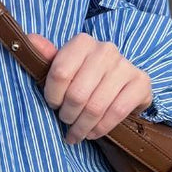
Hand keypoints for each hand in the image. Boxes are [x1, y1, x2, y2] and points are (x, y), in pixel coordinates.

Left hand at [27, 32, 152, 143]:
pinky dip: (101, 128)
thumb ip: (46, 56)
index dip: (53, 95)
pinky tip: (93, 133)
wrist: (121, 82)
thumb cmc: (83, 75)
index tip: (53, 104)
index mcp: (82, 42)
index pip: (60, 73)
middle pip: (77, 94)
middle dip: (67, 115)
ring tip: (76, 133)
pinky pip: (117, 112)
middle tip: (65, 121)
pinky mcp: (141, 82)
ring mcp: (125, 65)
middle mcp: (106, 50)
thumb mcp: (62, 65)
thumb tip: (30, 39)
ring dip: (82, 126)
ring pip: (96, 106)